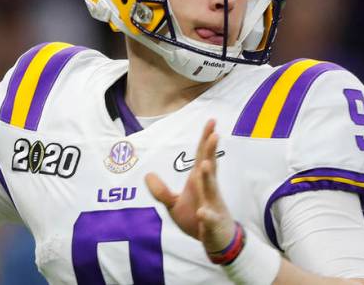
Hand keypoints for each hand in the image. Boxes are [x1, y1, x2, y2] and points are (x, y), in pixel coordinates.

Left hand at [145, 119, 237, 252]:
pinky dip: (207, 216)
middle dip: (211, 152)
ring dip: (207, 178)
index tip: (212, 121)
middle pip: (209, 167)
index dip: (206, 139)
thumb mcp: (174, 205)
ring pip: (211, 190)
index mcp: (199, 182)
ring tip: (204, 165)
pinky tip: (203, 212)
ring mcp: (212, 205)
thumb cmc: (197, 219)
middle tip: (215, 134)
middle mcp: (208, 190)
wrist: (216, 241)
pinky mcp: (213, 223)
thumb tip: (147, 175)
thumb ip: (162, 191)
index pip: (203, 157)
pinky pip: (210, 218)